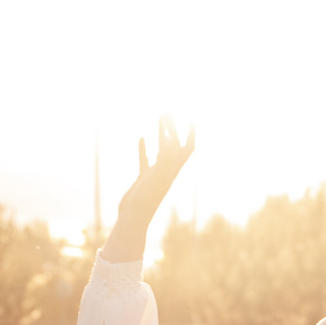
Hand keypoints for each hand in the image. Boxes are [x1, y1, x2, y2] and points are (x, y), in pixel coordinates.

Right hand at [104, 117, 194, 262]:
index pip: (188, 145)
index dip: (192, 130)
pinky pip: (146, 159)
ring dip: (163, 132)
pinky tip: (141, 137)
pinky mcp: (144, 178)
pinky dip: (145, 148)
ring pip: (162, 148)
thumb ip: (165, 159)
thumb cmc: (146, 200)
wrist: (133, 218)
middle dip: (174, 125)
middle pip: (175, 143)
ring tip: (160, 116)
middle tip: (170, 107)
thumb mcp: (158, 176)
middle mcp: (168, 169)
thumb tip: (172, 141)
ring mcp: (156, 174)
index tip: (192, 112)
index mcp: (174, 168)